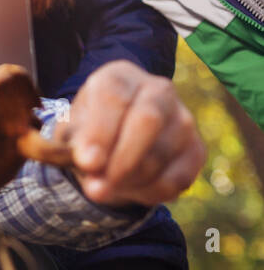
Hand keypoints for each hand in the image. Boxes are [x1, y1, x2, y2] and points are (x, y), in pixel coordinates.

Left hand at [63, 61, 204, 206]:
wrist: (116, 134)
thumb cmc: (88, 129)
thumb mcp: (71, 131)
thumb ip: (77, 145)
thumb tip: (91, 165)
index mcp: (120, 77)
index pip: (114, 98)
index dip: (101, 133)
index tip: (87, 163)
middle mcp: (157, 90)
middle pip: (148, 121)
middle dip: (120, 161)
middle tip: (96, 189)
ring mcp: (183, 119)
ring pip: (161, 155)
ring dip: (128, 181)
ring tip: (105, 187)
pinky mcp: (197, 149)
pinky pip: (176, 179)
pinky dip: (148, 192)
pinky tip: (128, 189)